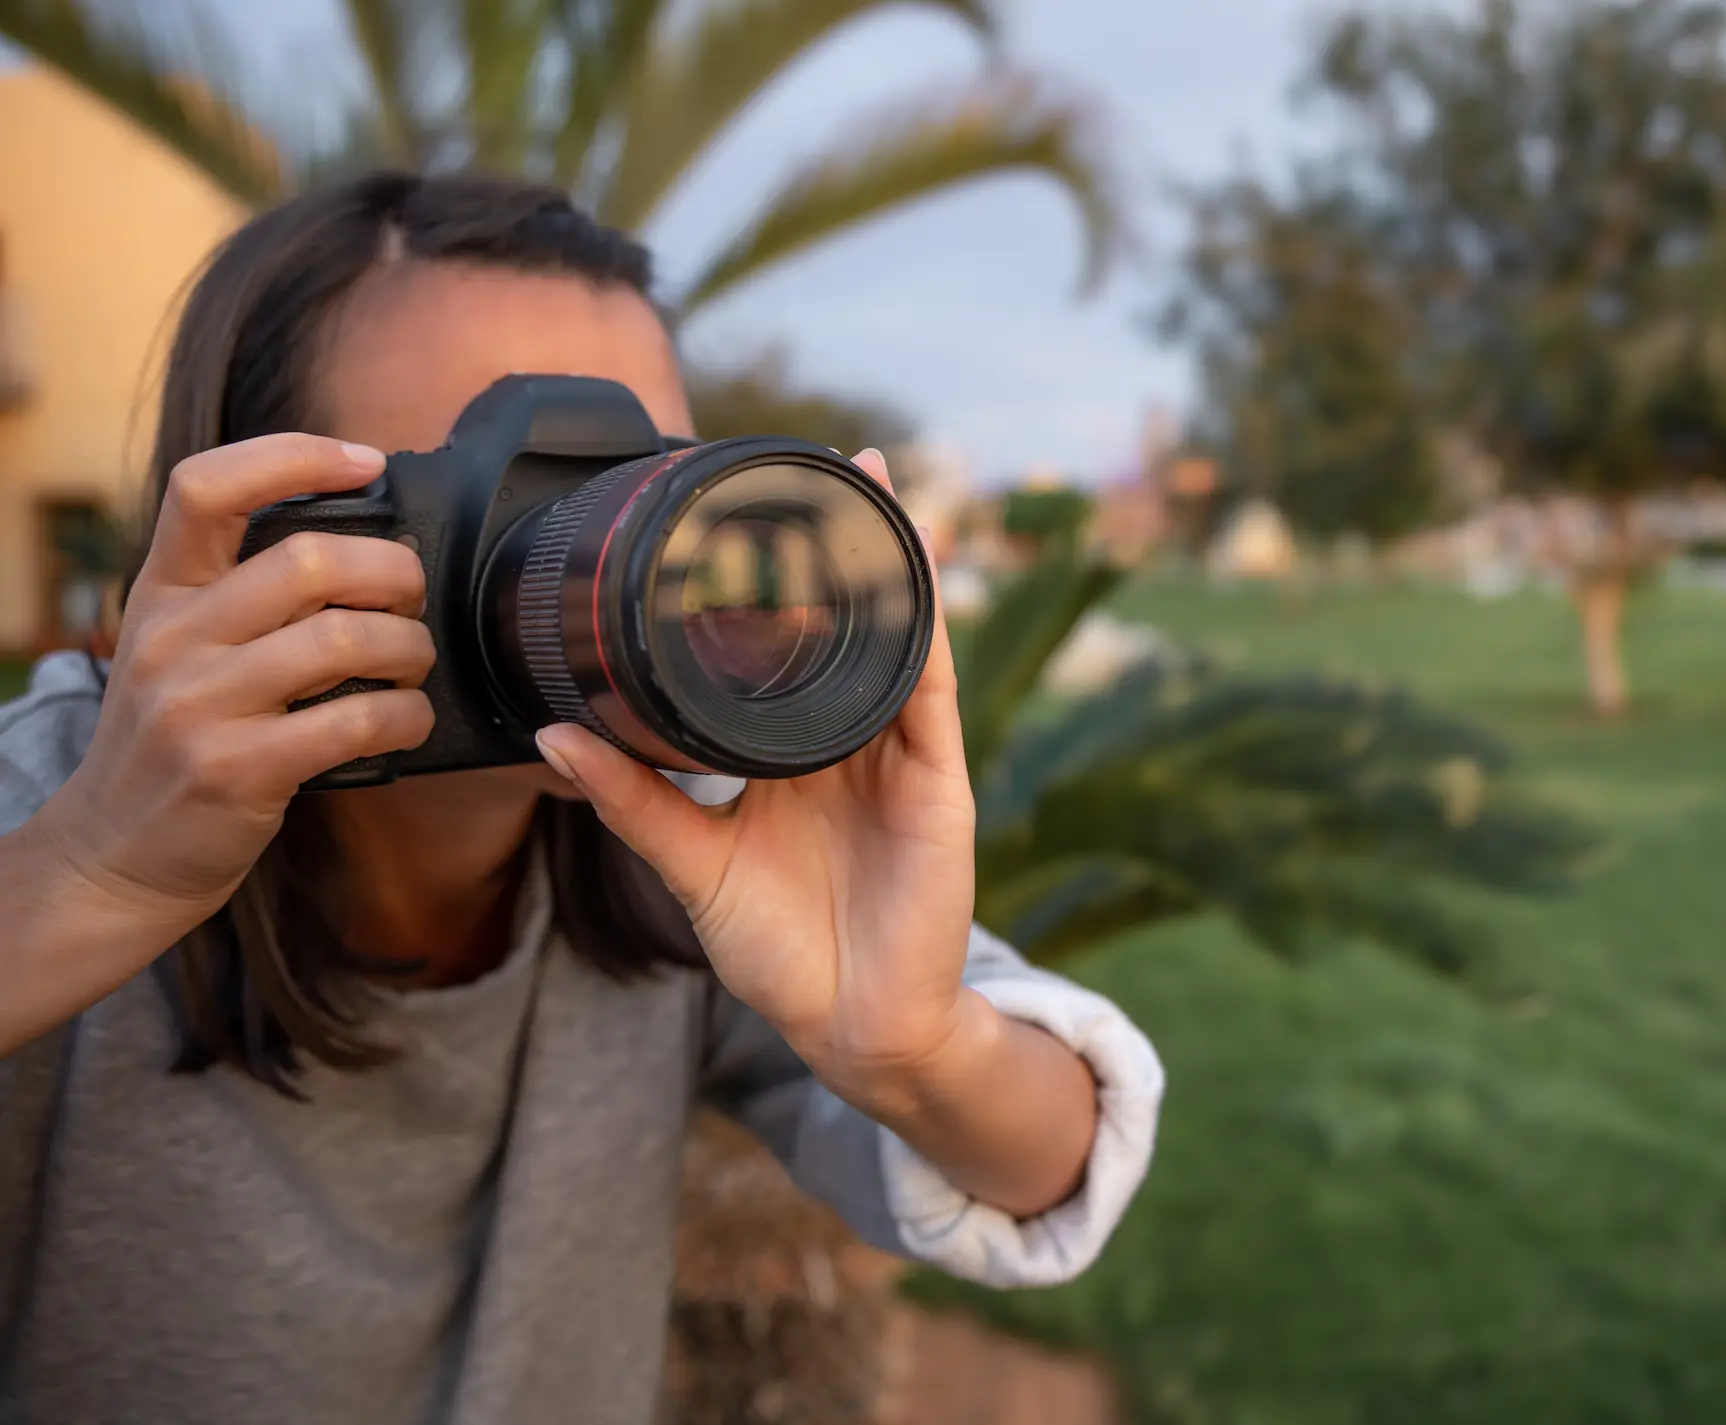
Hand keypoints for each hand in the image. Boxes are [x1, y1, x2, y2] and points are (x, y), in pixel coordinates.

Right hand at [30, 435, 435, 940]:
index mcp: (160, 593)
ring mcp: (198, 705)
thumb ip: (245, 597)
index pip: (206, 487)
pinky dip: (405, 716)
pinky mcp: (236, 770)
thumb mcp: (180, 650)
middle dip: (393, 573)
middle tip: (411, 601)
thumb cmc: (175, 741)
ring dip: (410, 649)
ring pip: (344, 638)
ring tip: (411, 667)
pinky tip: (405, 722)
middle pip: (309, 560)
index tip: (365, 462)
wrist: (112, 854)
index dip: (293, 456)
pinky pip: (356, 721)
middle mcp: (171, 638)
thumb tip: (368, 547)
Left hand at [537, 449, 979, 1115]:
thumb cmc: (782, 953)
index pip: (783, 648)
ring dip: (890, 561)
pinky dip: (923, 629)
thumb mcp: (692, 864)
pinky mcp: (938, 783)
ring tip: (877, 485)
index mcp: (791, 754)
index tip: (741, 511)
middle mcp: (850, 742)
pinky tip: (914, 573)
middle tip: (823, 461)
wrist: (853, 1026)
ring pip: (897, 639)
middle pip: (848, 625)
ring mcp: (899, 757)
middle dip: (842, 544)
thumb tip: (554, 736)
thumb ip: (633, 801)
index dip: (771, 582)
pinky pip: (929, 690)